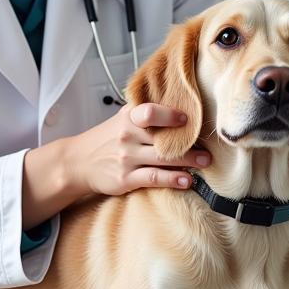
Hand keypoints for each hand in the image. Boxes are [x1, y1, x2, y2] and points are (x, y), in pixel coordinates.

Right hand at [65, 103, 210, 197]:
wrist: (78, 161)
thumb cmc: (107, 138)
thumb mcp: (122, 119)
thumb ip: (146, 112)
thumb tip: (183, 107)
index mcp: (129, 117)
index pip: (150, 112)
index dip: (171, 115)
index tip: (189, 119)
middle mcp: (127, 136)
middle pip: (163, 139)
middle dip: (190, 144)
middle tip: (209, 149)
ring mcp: (126, 158)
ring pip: (163, 159)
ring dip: (188, 162)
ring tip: (205, 162)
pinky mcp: (125, 178)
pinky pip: (154, 178)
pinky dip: (173, 179)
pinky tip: (187, 181)